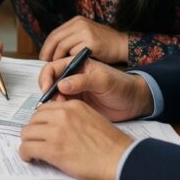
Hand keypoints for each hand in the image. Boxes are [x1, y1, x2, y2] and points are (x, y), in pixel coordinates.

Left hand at [19, 100, 132, 179]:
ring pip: (26, 133)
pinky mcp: (52, 149)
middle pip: (33, 119)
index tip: (41, 130)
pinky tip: (31, 158)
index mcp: (73, 105)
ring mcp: (56, 131)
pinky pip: (27, 148)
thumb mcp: (93, 119)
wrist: (120, 159)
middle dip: (33, 131)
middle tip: (36, 142)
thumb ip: (74, 117)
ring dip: (27, 142)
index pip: (45, 108)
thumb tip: (58, 126)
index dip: (41, 121)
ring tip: (33, 151)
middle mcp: (62, 114)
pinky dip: (25, 154)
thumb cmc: (112, 145)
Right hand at [37, 56, 152, 120]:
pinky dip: (60, 111)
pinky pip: (62, 107)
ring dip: (54, 103)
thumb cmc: (122, 86)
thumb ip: (82, 81)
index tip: (46, 88)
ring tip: (63, 109)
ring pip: (54, 96)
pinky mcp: (77, 104)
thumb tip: (61, 84)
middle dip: (49, 92)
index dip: (46, 77)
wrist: (134, 102)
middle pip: (50, 82)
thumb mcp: (103, 81)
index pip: (53, 67)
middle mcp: (73, 77)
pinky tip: (66, 114)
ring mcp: (74, 91)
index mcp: (77, 65)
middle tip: (55, 102)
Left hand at [40, 16, 128, 63]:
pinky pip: (73, 52)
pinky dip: (69, 60)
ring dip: (57, 58)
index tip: (44, 58)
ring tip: (57, 67)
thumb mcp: (86, 36)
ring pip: (62, 46)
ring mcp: (85, 32)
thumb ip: (71, 40)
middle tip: (46, 64)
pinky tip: (69, 66)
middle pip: (55, 39)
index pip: (54, 34)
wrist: (122, 45)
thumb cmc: (104, 45)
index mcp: (76, 21)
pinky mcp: (90, 42)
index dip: (46, 47)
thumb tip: (52, 51)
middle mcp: (79, 24)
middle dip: (48, 53)